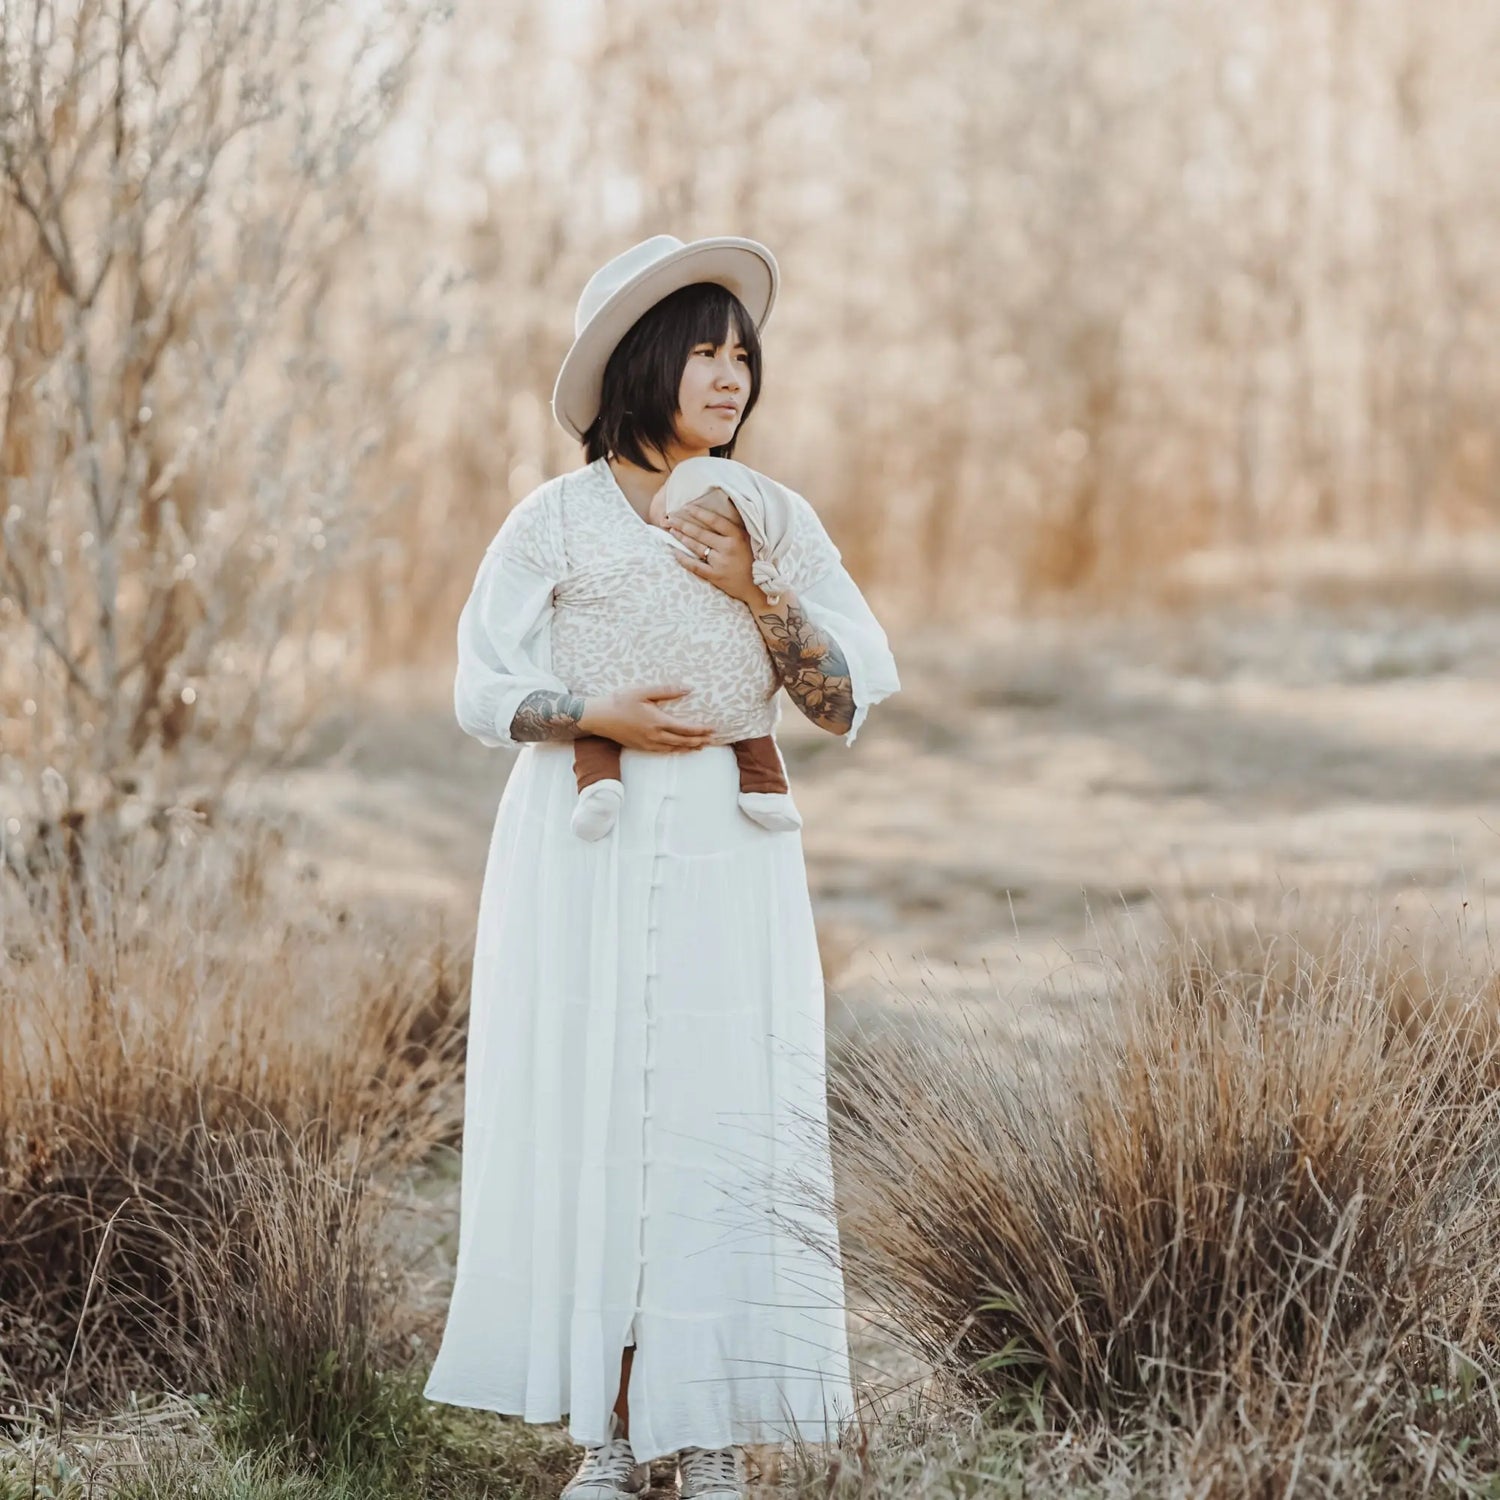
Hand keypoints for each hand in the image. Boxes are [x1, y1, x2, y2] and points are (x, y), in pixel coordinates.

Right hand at [582, 684, 716, 752]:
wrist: (599, 717)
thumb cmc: (620, 701)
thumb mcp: (643, 691)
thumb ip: (667, 690)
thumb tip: (687, 689)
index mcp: (658, 722)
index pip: (685, 729)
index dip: (700, 730)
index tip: (712, 729)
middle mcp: (655, 736)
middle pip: (682, 741)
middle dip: (699, 740)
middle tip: (712, 740)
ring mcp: (648, 744)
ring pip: (673, 748)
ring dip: (688, 747)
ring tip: (700, 746)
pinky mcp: (640, 747)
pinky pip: (663, 751)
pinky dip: (675, 750)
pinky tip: (679, 749)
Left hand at [668, 499, 755, 604]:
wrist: (758, 587)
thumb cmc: (753, 560)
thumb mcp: (749, 540)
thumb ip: (735, 527)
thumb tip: (725, 507)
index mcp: (737, 536)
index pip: (714, 520)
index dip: (699, 513)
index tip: (687, 507)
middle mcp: (728, 548)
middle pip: (701, 533)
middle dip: (683, 524)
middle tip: (671, 518)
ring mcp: (721, 563)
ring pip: (697, 547)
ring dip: (682, 538)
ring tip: (672, 531)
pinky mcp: (715, 576)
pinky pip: (695, 566)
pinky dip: (683, 558)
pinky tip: (674, 552)